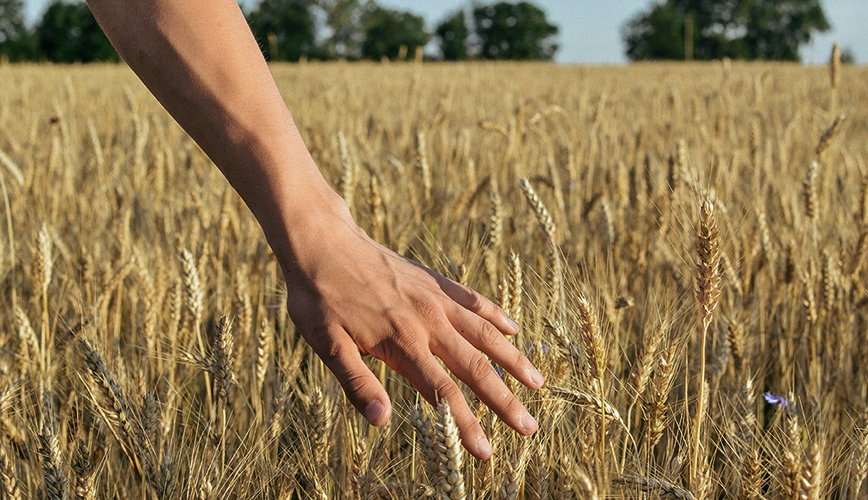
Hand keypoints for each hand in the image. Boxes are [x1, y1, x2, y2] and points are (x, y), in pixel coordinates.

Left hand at [279, 200, 544, 459]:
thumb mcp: (325, 344)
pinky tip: (513, 329)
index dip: (466, 426)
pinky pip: (473, 300)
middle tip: (530, 427)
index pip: (443, 394)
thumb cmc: (318, 298)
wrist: (322, 241)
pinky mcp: (433, 281)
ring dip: (513, 360)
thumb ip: (356, 382)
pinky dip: (496, 316)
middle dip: (504, 401)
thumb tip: (381, 421)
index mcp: (401, 344)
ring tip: (539, 381)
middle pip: (475, 368)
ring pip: (484, 334)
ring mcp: (434, 299)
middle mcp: (427, 322)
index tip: (486, 453)